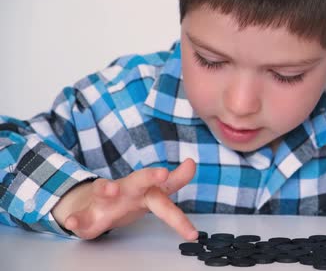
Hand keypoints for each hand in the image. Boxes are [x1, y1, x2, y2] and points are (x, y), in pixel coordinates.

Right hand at [52, 158, 198, 239]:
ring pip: (103, 191)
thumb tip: (192, 163)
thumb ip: (176, 180)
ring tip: (111, 189)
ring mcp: (105, 200)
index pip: (166, 183)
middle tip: (162, 172)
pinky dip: (75, 219)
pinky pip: (80, 217)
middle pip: (138, 180)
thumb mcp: (155, 192)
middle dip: (149, 175)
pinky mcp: (87, 214)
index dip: (180, 176)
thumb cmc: (130, 198)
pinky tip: (73, 223)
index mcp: (145, 189)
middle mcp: (126, 190)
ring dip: (106, 188)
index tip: (191, 164)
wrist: (92, 205)